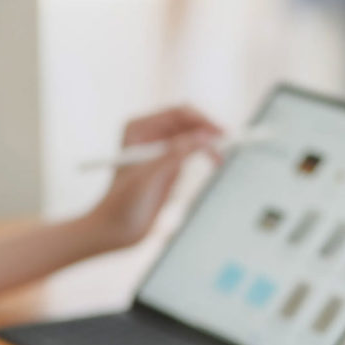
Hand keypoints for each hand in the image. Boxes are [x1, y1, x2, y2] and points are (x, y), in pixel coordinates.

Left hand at [87, 106, 222, 249]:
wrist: (115, 231)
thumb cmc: (122, 204)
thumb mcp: (151, 176)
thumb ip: (176, 154)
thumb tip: (205, 137)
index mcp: (138, 128)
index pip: (178, 114)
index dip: (201, 121)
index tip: (220, 134)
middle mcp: (149, 134)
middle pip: (188, 122)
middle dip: (208, 131)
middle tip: (229, 143)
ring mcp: (159, 149)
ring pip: (192, 136)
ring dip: (209, 143)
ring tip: (221, 157)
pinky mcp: (168, 166)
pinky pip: (191, 152)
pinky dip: (205, 154)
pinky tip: (214, 161)